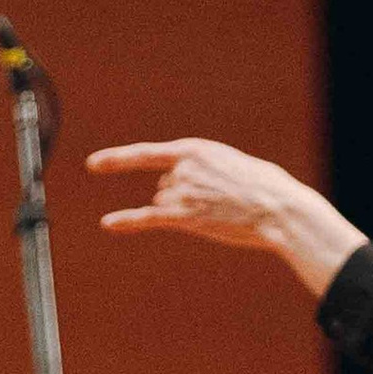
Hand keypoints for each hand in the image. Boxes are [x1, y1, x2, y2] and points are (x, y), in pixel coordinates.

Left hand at [88, 139, 365, 301]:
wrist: (279, 208)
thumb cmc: (263, 187)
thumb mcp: (229, 163)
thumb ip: (198, 169)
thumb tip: (167, 188)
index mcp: (194, 150)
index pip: (146, 154)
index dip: (117, 160)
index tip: (93, 164)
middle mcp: (182, 169)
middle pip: (165, 187)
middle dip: (185, 196)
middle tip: (221, 200)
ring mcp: (182, 193)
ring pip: (166, 205)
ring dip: (187, 212)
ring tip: (220, 212)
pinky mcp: (186, 217)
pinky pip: (147, 218)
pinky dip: (126, 221)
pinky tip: (108, 223)